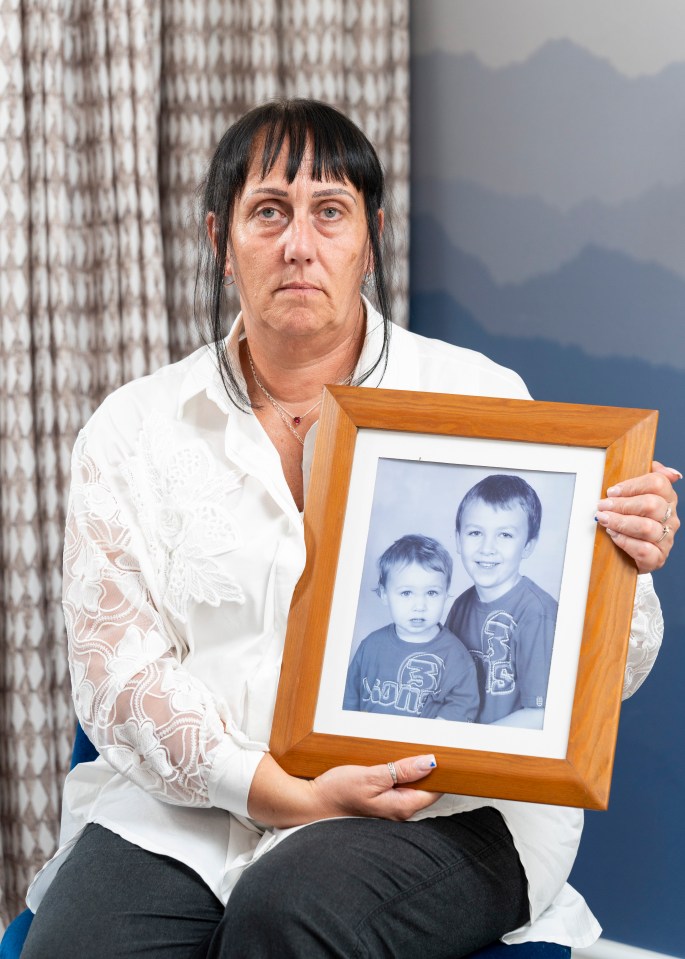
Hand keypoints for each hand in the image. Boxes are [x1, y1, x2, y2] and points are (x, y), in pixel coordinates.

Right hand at [309, 755, 440, 821]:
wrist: (314, 803)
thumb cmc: (339, 792)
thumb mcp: (372, 776)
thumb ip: (402, 771)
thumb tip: (429, 763)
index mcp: (402, 807)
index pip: (435, 791)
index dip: (440, 772)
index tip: (441, 753)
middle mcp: (399, 812)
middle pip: (424, 788)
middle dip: (425, 769)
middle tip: (419, 746)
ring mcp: (389, 809)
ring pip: (410, 786)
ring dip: (409, 770)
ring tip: (401, 753)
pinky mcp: (380, 804)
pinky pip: (397, 787)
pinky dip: (397, 774)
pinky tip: (387, 764)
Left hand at [595, 461, 680, 572]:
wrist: (633, 553)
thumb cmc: (634, 520)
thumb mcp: (637, 497)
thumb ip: (644, 478)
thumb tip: (655, 464)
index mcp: (668, 498)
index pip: (658, 483)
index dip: (633, 485)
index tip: (612, 491)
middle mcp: (670, 518)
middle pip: (651, 504)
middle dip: (622, 504)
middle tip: (602, 506)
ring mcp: (666, 538)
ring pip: (646, 527)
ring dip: (620, 522)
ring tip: (603, 519)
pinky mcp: (658, 557)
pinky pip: (644, 550)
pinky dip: (626, 542)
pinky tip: (614, 536)